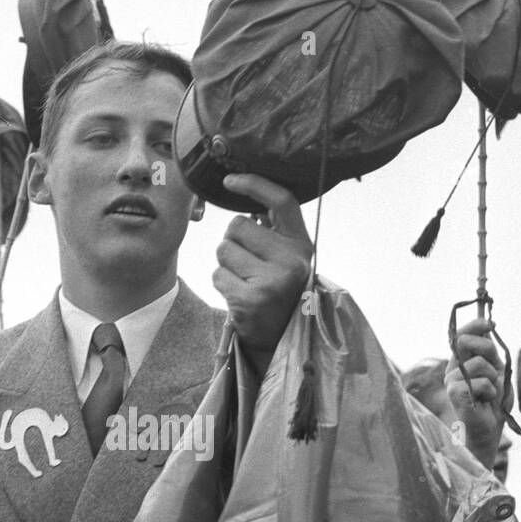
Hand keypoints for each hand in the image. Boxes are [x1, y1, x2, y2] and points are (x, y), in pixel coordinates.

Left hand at [212, 173, 312, 376]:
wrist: (285, 341)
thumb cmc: (281, 294)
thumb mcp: (289, 260)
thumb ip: (273, 232)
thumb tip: (246, 196)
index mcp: (303, 245)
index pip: (281, 200)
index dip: (254, 184)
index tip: (230, 180)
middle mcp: (292, 260)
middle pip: (237, 227)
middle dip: (233, 243)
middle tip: (247, 266)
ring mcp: (272, 280)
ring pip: (224, 251)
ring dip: (226, 265)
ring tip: (245, 282)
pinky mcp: (251, 299)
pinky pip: (218, 275)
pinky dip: (222, 284)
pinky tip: (239, 296)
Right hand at [445, 318, 512, 470]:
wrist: (489, 429)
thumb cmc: (493, 402)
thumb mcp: (496, 370)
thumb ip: (489, 352)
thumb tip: (488, 325)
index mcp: (460, 361)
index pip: (462, 334)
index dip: (475, 325)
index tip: (492, 323)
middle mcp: (452, 368)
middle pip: (466, 341)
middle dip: (488, 350)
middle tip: (496, 368)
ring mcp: (451, 381)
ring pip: (480, 363)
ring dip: (494, 379)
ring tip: (490, 393)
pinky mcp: (454, 393)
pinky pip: (481, 382)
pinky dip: (491, 392)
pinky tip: (485, 402)